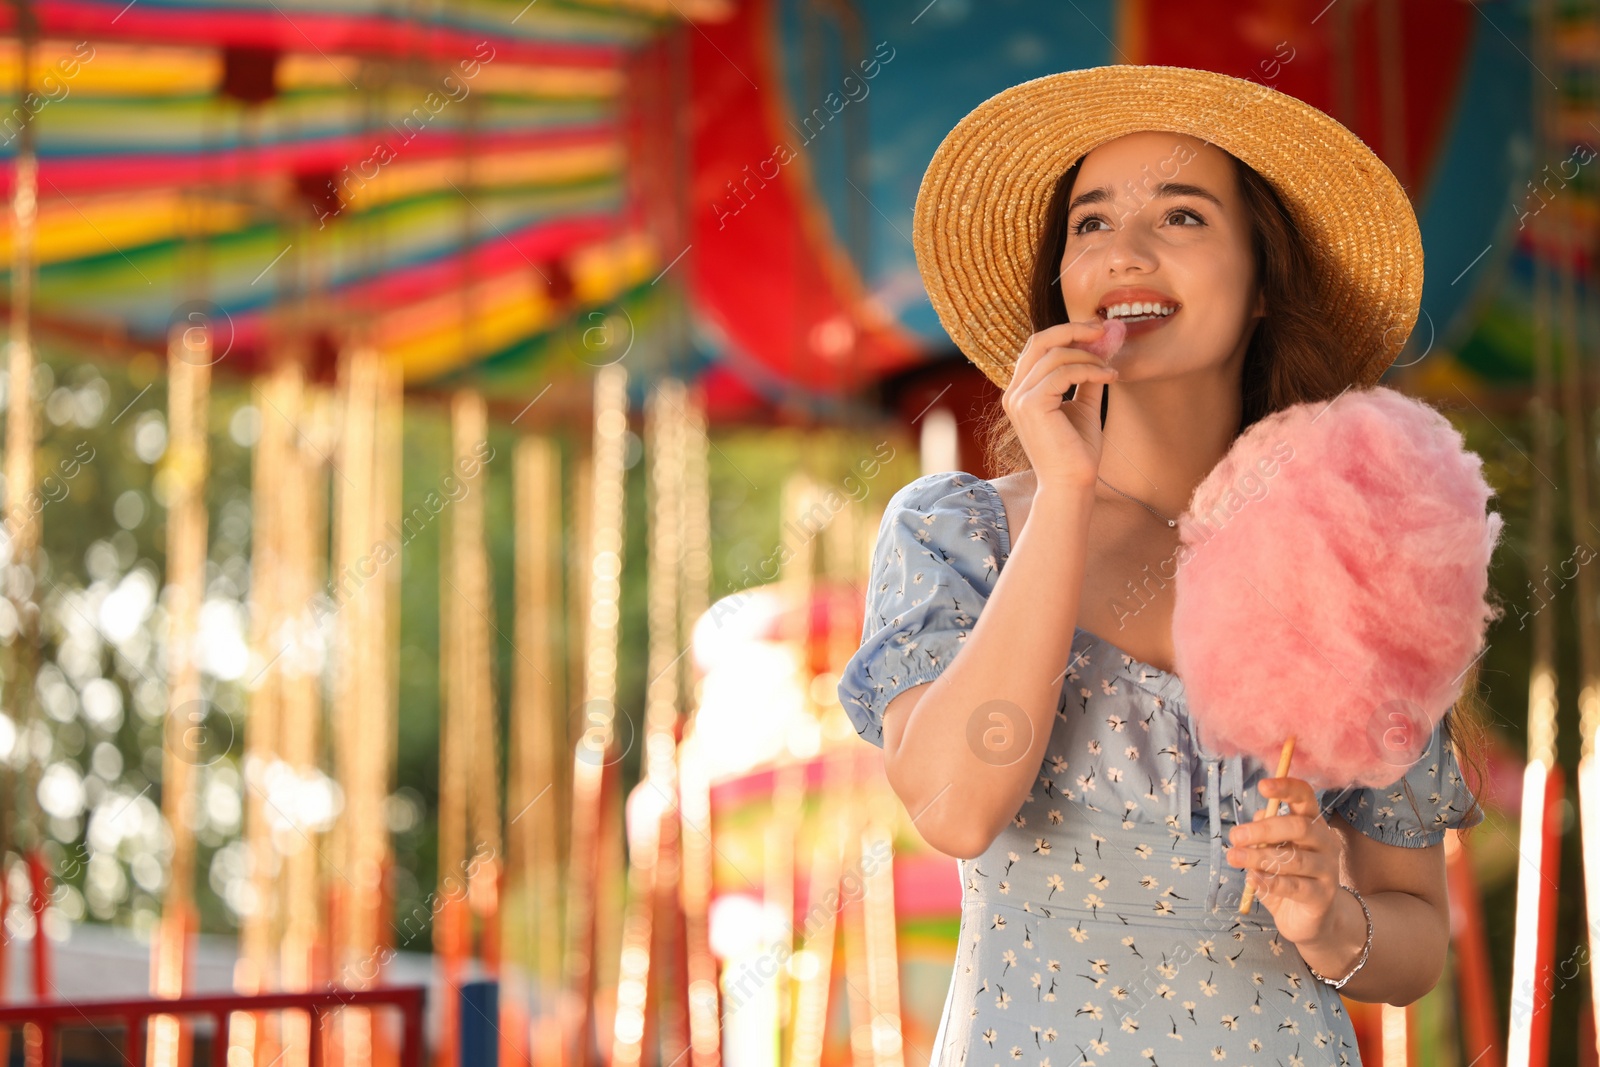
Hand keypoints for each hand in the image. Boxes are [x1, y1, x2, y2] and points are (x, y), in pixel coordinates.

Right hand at [1002, 319, 1120, 494]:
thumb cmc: (1076, 451)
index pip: (1038, 347)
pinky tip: (1110, 377)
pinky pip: (1063, 372)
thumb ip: (1086, 378)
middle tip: (1104, 329)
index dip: (1067, 333)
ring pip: (1055, 356)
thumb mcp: (1083, 406)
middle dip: (1074, 330)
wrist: (1072, 484)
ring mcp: (1019, 399)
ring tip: (1110, 370)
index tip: (1098, 332)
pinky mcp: (1030, 405)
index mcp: (1021, 392)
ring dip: (1089, 357)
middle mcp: (1014, 393)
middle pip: (1039, 341)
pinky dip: (1090, 370)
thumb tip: (1102, 349)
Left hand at [1225, 776, 1344, 947]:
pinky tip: (1251, 879)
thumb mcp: (1272, 851)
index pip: (1305, 797)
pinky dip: (1270, 882)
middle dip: (1264, 830)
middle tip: (1235, 836)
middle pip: (1299, 827)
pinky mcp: (1323, 895)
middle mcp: (1325, 842)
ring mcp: (1328, 869)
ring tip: (1234, 857)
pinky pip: (1294, 887)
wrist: (1311, 917)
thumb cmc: (1289, 876)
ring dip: (1259, 857)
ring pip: (1294, 859)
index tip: (1262, 786)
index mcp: (1312, 823)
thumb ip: (1265, 833)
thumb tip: (1257, 817)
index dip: (1286, 788)